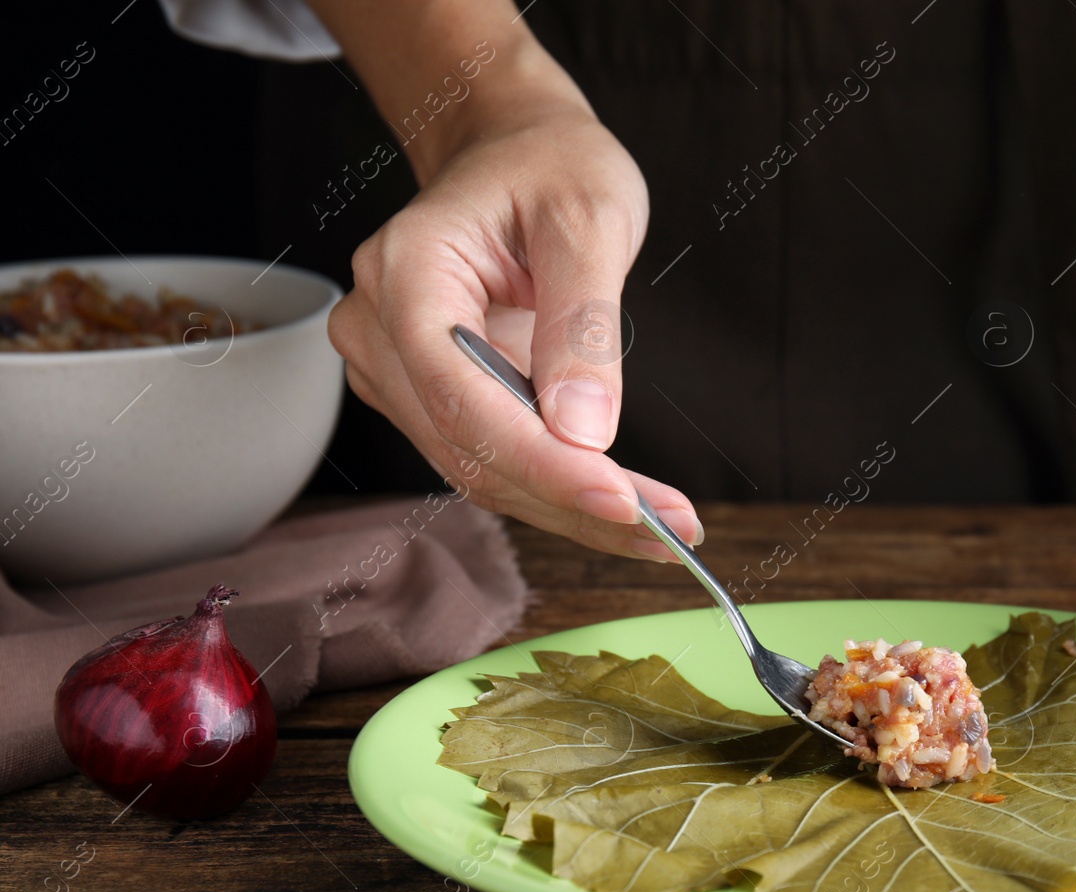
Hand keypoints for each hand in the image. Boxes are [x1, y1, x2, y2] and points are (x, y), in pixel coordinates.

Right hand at [327, 92, 699, 560]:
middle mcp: (381, 330)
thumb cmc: (550, 168)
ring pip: (483, 470)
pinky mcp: (433, 398)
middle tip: (672, 532)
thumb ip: (582, 324)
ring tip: (666, 527)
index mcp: (406, 273)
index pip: (464, 397)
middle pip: (471, 450)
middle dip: (574, 500)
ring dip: (575, 509)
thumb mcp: (588, 219)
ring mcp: (399, 371)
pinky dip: (563, 488)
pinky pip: (495, 459)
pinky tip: (630, 504)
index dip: (544, 463)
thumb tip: (584, 430)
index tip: (624, 502)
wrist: (518, 152)